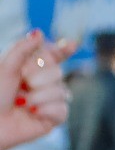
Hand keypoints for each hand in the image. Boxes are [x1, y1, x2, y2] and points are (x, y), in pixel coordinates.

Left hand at [0, 31, 75, 149]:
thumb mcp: (6, 67)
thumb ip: (23, 49)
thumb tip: (39, 32)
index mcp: (30, 68)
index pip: (53, 56)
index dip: (64, 50)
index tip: (73, 44)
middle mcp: (43, 83)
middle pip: (58, 72)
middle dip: (40, 78)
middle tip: (23, 85)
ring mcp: (50, 100)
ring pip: (62, 91)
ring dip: (39, 97)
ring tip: (22, 103)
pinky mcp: (55, 117)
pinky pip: (62, 109)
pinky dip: (45, 110)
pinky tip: (33, 113)